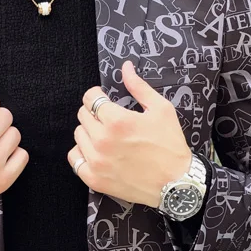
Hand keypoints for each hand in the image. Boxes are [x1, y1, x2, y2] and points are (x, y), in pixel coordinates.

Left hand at [67, 60, 191, 206]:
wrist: (176, 183)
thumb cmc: (170, 146)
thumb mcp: (161, 110)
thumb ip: (139, 87)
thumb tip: (126, 68)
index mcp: (117, 121)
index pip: (90, 98)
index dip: (97, 96)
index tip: (103, 100)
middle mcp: (102, 140)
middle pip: (82, 116)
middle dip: (94, 113)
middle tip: (109, 120)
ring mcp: (97, 161)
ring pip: (78, 136)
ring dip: (89, 133)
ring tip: (105, 137)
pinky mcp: (95, 179)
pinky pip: (75, 160)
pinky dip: (82, 154)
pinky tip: (95, 152)